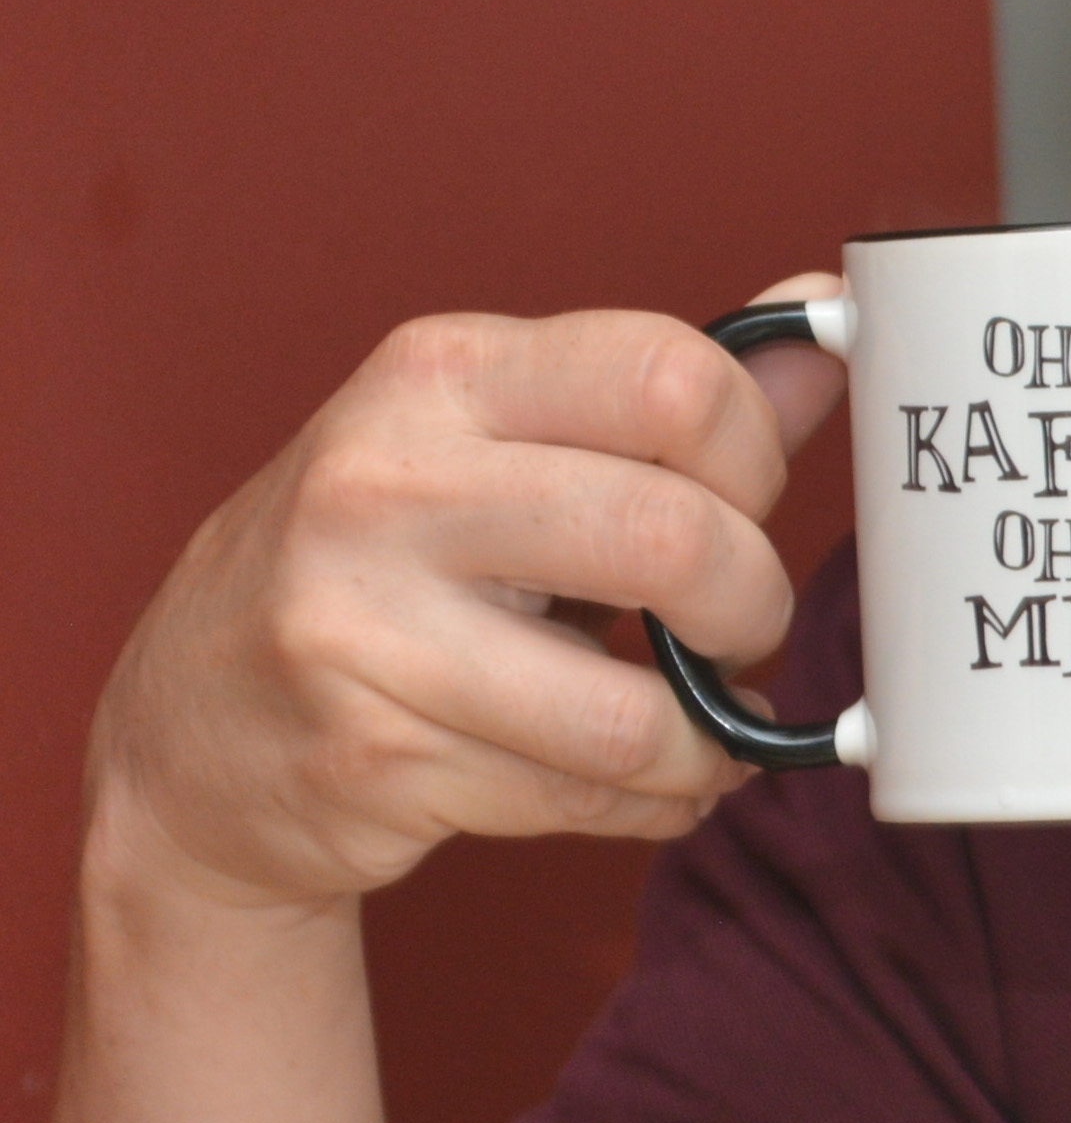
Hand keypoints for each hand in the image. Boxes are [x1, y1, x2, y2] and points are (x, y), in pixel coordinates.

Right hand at [83, 276, 847, 916]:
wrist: (190, 726)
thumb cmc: (391, 556)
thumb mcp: (504, 440)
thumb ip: (666, 397)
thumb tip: (827, 322)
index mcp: (442, 374)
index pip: (673, 378)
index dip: (755, 451)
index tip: (746, 497)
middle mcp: (387, 485)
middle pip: (675, 539)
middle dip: (755, 602)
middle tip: (743, 626)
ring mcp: (361, 630)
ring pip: (637, 709)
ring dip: (714, 734)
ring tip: (711, 723)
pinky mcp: (368, 761)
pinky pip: (586, 795)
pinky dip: (658, 800)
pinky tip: (651, 779)